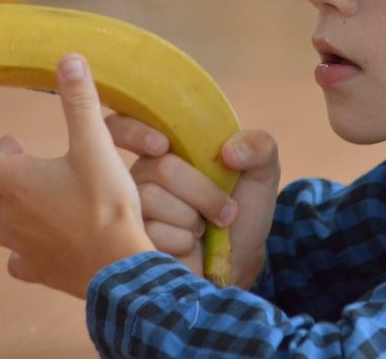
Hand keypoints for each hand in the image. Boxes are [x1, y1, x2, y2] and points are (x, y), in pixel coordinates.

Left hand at [0, 54, 154, 298]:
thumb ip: (79, 101)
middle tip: (16, 148)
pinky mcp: (41, 271)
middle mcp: (8, 215)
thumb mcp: (95, 144)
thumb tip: (68, 57)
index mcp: (12, 182)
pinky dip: (18, 247)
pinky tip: (32, 243)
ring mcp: (22, 247)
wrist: (118, 267)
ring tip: (20, 193)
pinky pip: (16, 260)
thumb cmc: (104, 204)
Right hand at [109, 115, 279, 289]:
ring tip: (203, 228)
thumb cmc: (243, 210)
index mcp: (165, 150)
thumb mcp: (261, 173)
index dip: (135, 131)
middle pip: (160, 168)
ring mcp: (132, 209)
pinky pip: (152, 231)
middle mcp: (141, 175)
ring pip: (152, 199)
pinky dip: (183, 241)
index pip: (124, 126)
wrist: (239, 260)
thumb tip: (230, 151)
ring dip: (193, 218)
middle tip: (224, 210)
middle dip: (202, 191)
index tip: (161, 145)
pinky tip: (189, 246)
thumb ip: (259, 147)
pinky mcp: (132, 241)